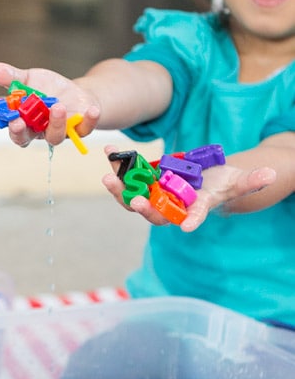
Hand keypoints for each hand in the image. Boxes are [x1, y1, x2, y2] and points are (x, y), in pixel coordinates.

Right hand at [0, 62, 100, 147]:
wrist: (76, 94)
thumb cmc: (49, 90)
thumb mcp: (29, 79)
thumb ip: (11, 77)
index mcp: (21, 120)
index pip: (3, 123)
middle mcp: (37, 131)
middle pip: (24, 138)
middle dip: (19, 131)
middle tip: (16, 121)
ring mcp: (58, 132)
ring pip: (54, 136)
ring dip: (55, 123)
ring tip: (56, 106)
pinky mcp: (78, 130)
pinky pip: (84, 130)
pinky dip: (89, 120)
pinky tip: (92, 110)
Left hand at [103, 145, 276, 231]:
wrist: (207, 181)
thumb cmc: (224, 185)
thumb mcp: (238, 182)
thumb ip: (252, 180)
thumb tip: (270, 174)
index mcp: (195, 208)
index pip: (193, 217)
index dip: (191, 221)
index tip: (185, 226)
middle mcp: (172, 206)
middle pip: (154, 211)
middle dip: (142, 206)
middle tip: (132, 198)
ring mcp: (156, 195)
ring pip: (134, 195)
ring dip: (120, 187)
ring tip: (109, 176)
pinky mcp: (146, 181)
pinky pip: (129, 175)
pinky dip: (119, 165)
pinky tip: (109, 151)